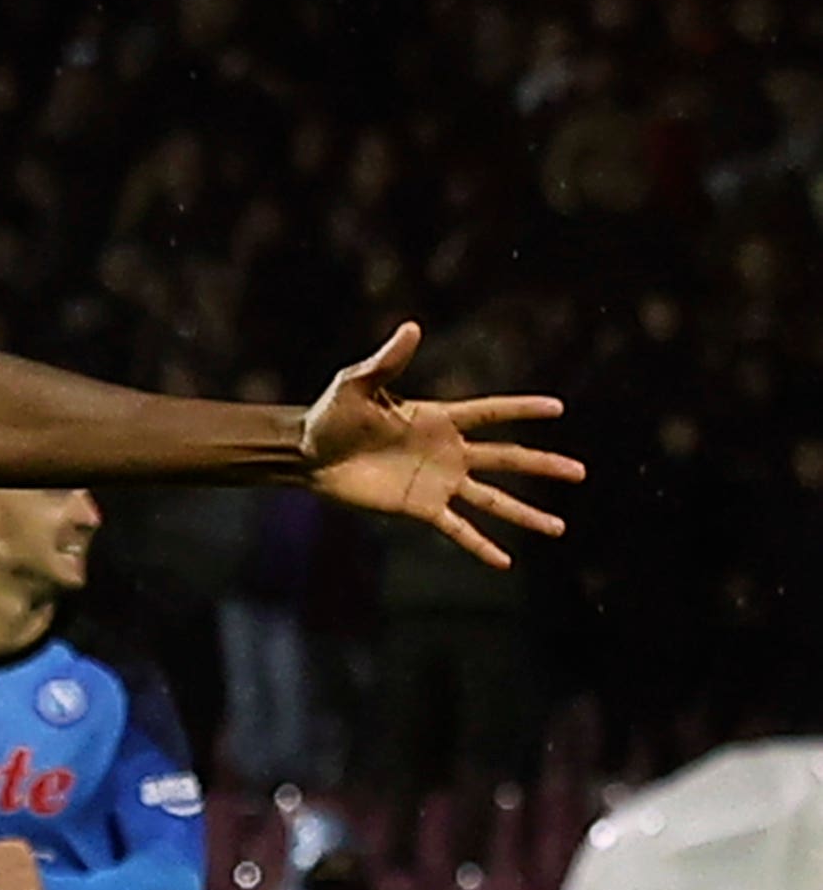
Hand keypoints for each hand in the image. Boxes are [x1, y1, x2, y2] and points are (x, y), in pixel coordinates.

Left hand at [298, 323, 583, 567]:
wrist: (308, 454)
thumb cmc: (331, 414)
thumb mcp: (357, 383)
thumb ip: (387, 360)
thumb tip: (411, 327)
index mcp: (438, 418)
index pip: (491, 412)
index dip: (522, 410)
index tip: (558, 408)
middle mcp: (447, 451)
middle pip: (507, 459)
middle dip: (543, 466)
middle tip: (581, 472)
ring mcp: (437, 482)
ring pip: (492, 500)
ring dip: (525, 514)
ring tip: (558, 528)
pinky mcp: (420, 508)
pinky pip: (458, 530)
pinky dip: (481, 546)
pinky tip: (506, 562)